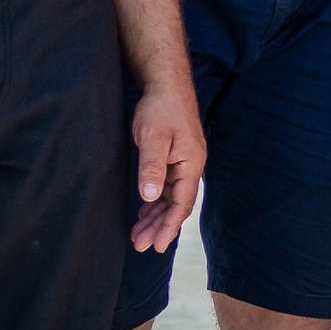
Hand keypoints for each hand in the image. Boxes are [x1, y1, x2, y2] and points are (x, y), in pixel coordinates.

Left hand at [128, 79, 206, 251]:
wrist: (165, 83)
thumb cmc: (161, 108)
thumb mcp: (154, 137)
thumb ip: (152, 167)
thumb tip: (149, 196)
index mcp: (192, 163)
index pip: (182, 203)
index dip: (169, 226)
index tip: (156, 246)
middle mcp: (191, 166)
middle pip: (177, 204)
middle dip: (159, 226)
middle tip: (140, 246)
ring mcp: (183, 162)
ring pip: (170, 197)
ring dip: (156, 216)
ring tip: (138, 235)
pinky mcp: (173, 157)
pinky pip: (166, 186)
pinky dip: (155, 201)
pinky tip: (144, 212)